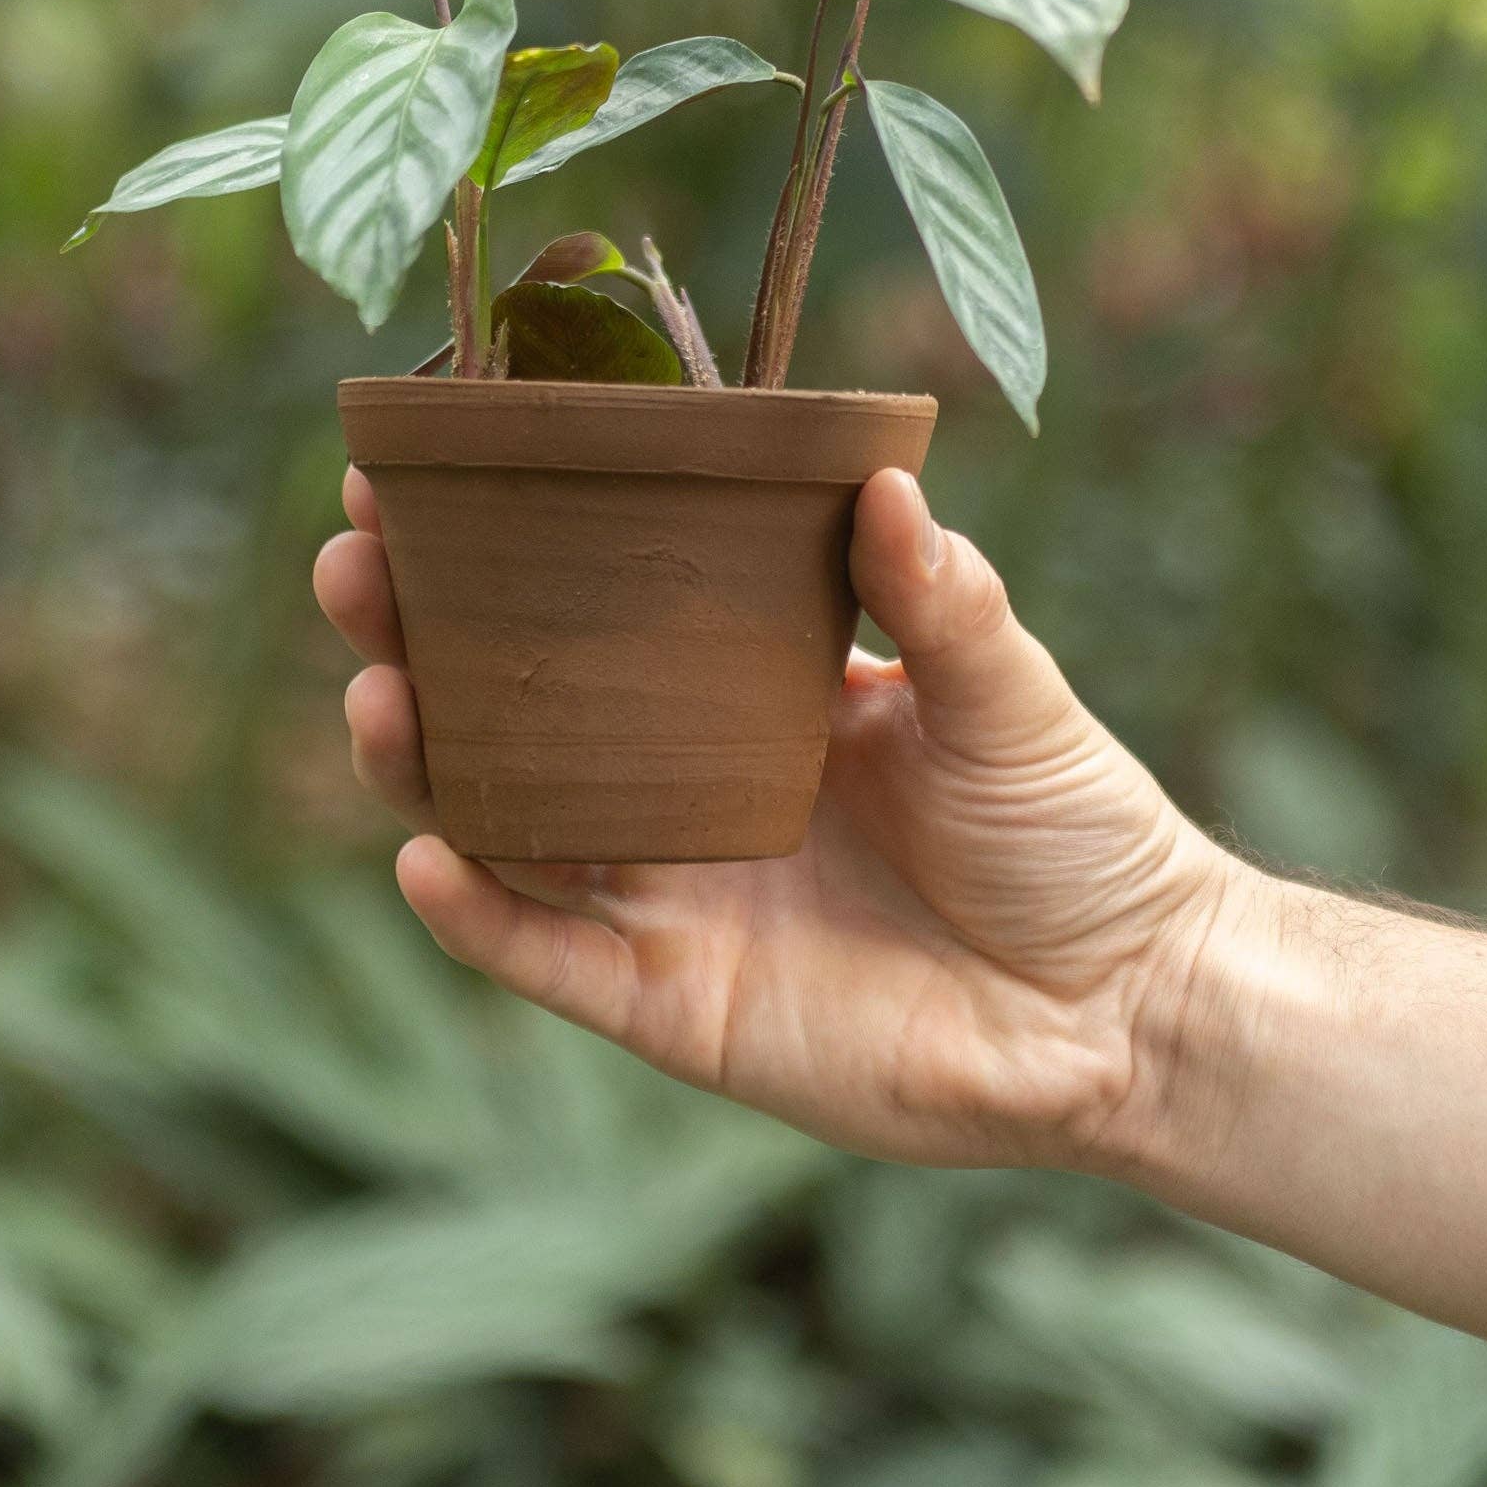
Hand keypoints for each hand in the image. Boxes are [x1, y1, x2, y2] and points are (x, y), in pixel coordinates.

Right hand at [313, 463, 1246, 1169]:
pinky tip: (427, 855)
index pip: (596, 610)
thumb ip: (939, 599)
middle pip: (508, 711)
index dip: (501, 546)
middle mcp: (681, 792)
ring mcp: (669, 901)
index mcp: (746, 697)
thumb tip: (882, 481)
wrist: (1129, 1012)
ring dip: (422, 764)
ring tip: (376, 694)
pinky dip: (480, 915)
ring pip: (501, 829)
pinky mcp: (676, 1008)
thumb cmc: (1077, 840)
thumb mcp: (1007, 694)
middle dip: (418, 640)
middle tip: (357, 569)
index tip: (414, 475)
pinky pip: (548, 959)